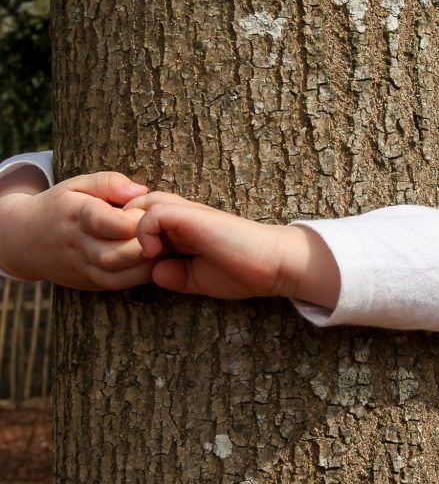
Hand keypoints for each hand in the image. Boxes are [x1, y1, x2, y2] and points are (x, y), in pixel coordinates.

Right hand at [0, 171, 155, 289]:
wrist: (27, 239)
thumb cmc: (62, 205)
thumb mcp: (79, 184)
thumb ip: (109, 183)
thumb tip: (141, 191)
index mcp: (75, 213)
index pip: (103, 222)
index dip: (132, 221)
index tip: (147, 212)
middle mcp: (77, 244)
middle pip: (113, 255)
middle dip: (144, 246)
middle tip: (164, 232)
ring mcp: (82, 267)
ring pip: (117, 275)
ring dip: (146, 264)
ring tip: (163, 247)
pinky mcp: (89, 282)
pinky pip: (117, 284)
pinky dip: (139, 276)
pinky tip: (153, 262)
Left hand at [128, 191, 339, 306]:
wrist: (273, 264)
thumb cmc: (243, 272)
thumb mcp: (198, 279)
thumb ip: (174, 275)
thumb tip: (152, 273)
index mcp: (182, 228)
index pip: (139, 221)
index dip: (127, 239)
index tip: (129, 265)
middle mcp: (180, 215)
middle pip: (132, 207)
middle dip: (120, 231)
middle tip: (125, 259)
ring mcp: (185, 212)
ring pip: (137, 204)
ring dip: (128, 232)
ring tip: (137, 256)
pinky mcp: (191, 215)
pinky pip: (151, 213)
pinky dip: (143, 232)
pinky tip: (153, 253)